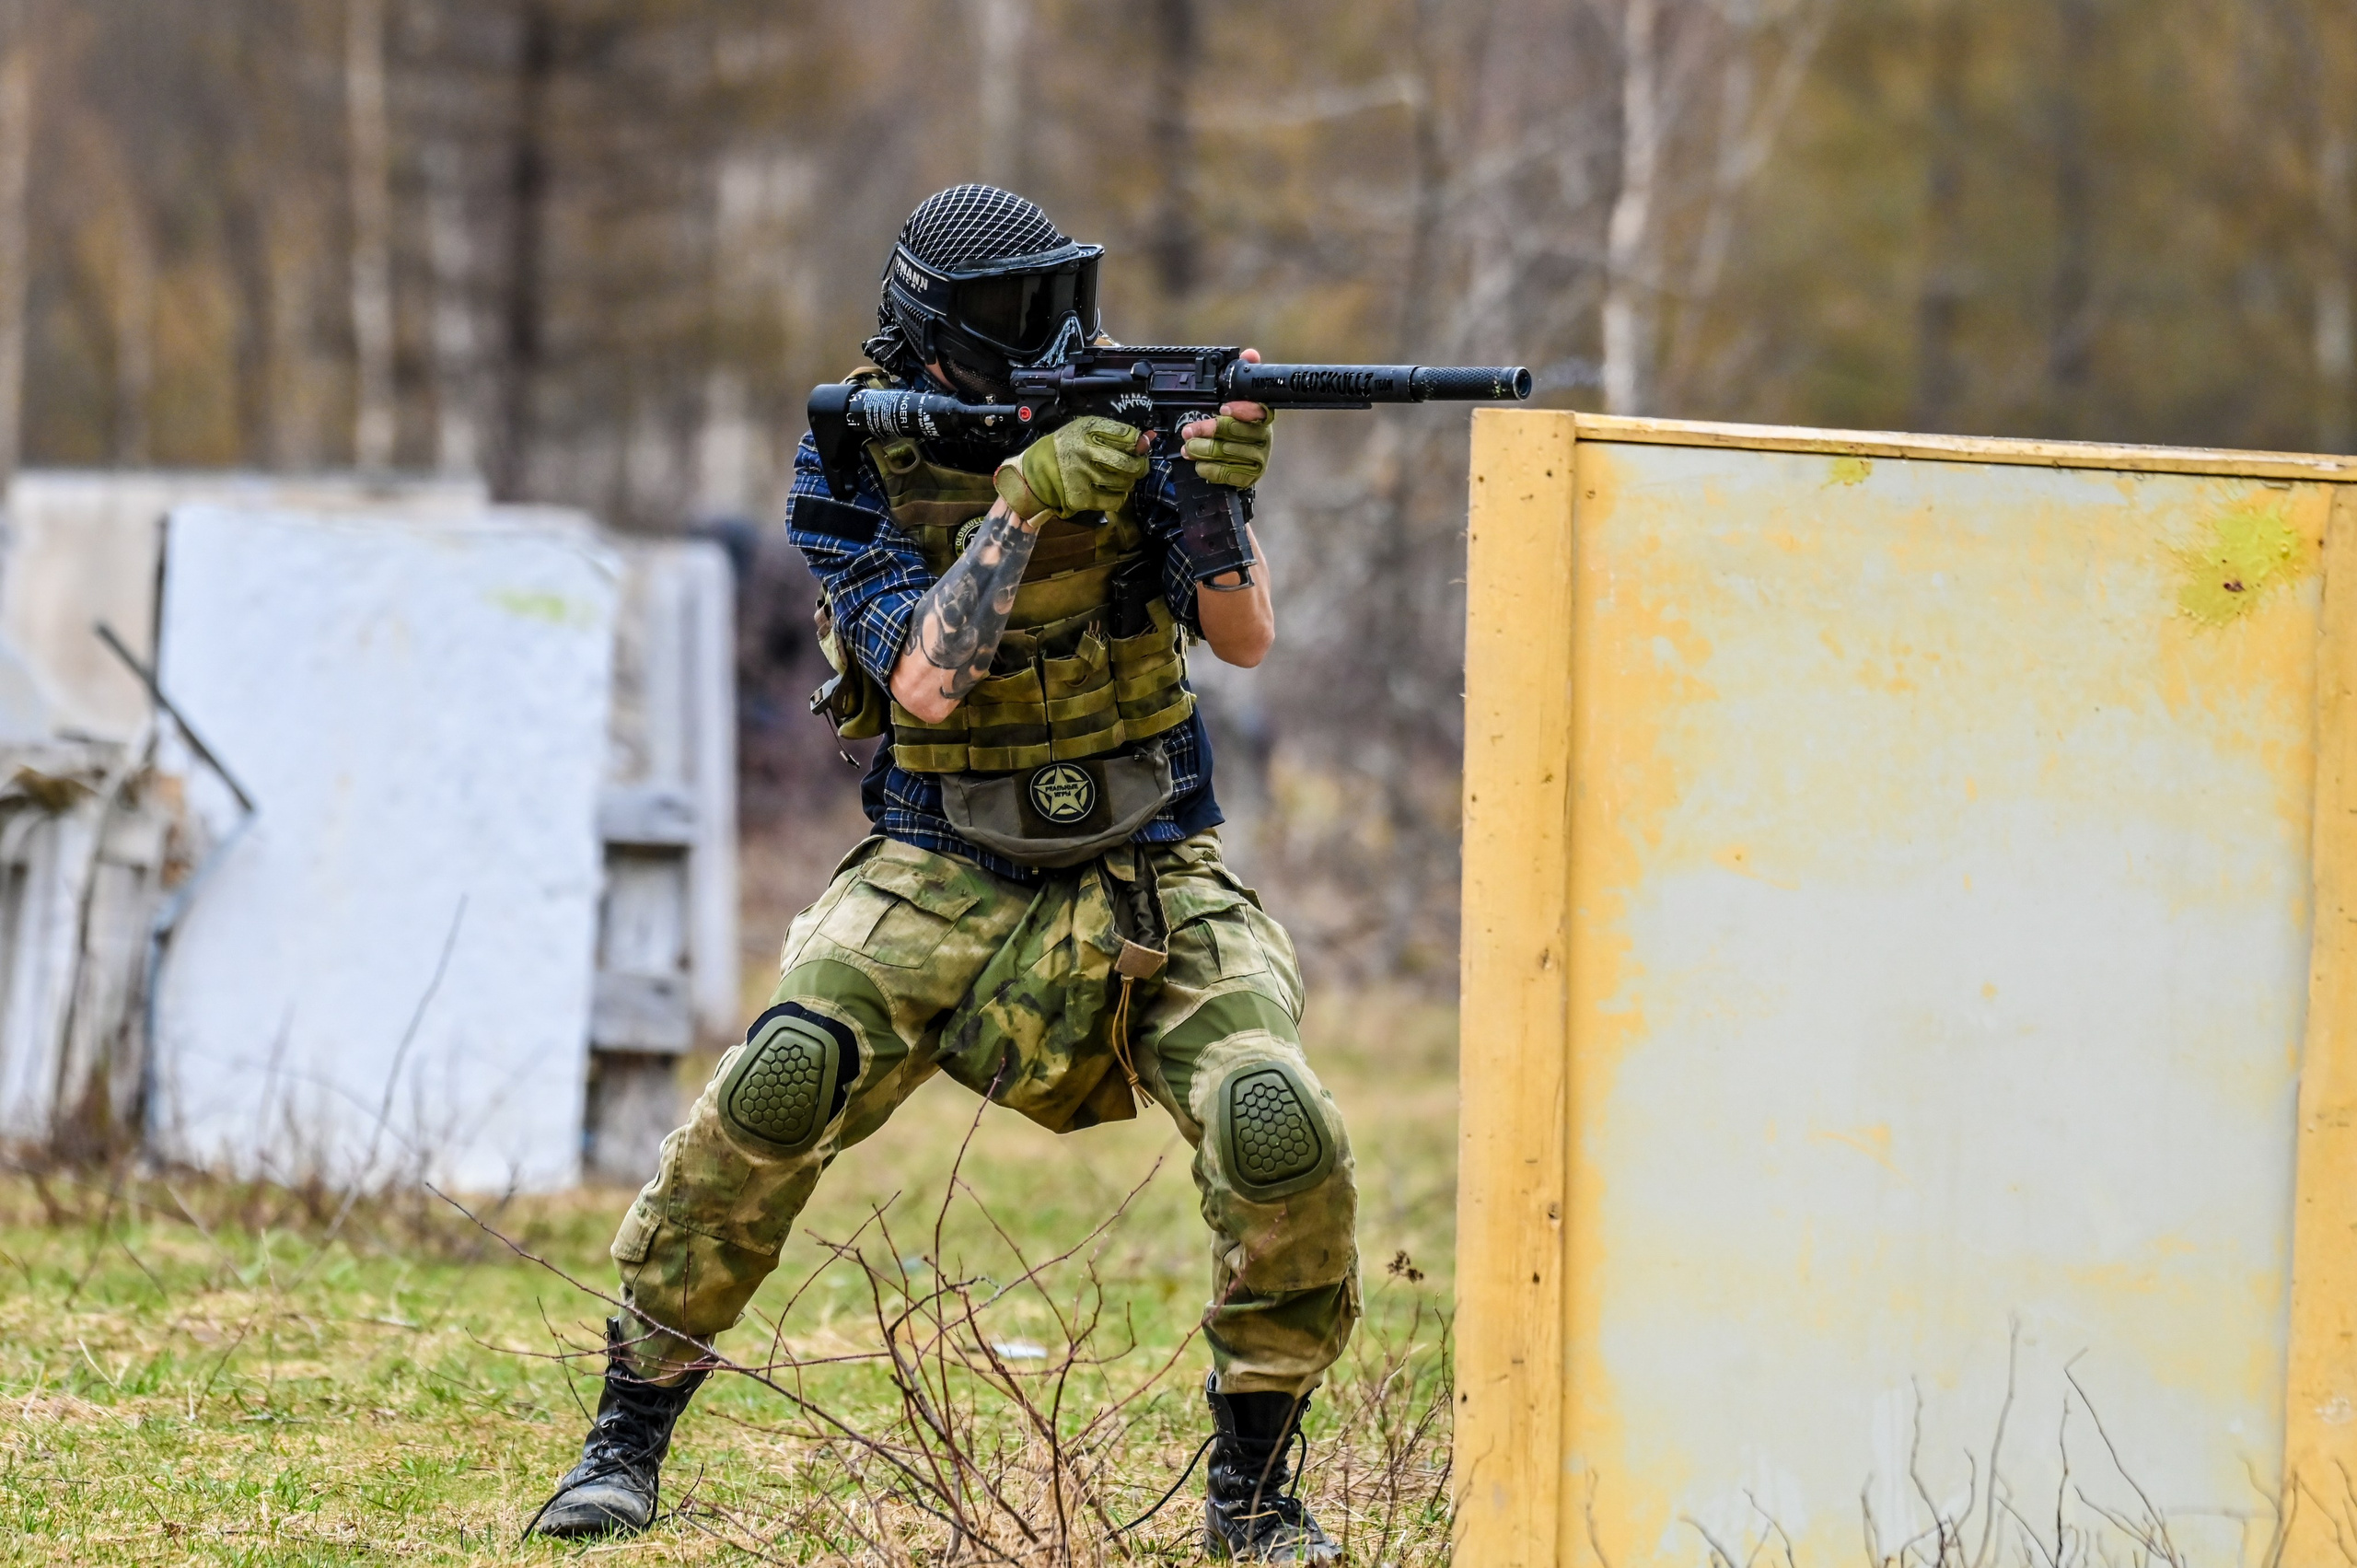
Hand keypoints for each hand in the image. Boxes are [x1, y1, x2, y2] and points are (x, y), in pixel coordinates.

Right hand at [1001, 415, 1149, 518]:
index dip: (1138, 443)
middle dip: (1139, 466)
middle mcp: (1085, 452)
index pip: (1128, 436)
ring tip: (1121, 477)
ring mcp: (1083, 476)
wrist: (1038, 471)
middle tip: (1136, 466)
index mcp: (1087, 430)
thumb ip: (1117, 433)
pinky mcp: (1081, 497)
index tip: (1136, 447)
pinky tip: (1113, 490)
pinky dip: (1120, 496)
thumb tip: (1149, 439)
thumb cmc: (1067, 447)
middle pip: (1129, 462)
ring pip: (1124, 482)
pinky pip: (1115, 500)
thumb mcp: (1088, 430)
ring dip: (1128, 481)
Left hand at [1181, 347, 1275, 489]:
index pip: (1259, 410)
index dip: (1241, 409)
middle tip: (1189, 430)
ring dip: (1204, 450)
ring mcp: (1258, 458)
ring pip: (1229, 454)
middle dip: (1208, 430)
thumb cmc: (1234, 424)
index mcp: (1263, 415)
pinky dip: (1211, 470)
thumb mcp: (1234, 398)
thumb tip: (1250, 354)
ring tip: (1187, 447)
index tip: (1223, 408)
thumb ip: (1240, 376)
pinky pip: (1229, 474)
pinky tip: (1199, 464)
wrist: (1238, 459)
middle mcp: (1264, 437)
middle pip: (1236, 433)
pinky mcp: (1250, 476)